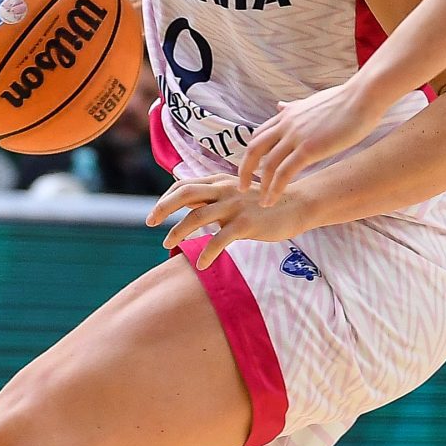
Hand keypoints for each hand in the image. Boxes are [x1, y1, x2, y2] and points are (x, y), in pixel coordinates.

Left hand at [147, 173, 312, 269]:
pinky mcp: (246, 223)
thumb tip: (186, 202)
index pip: (184, 184)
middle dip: (163, 207)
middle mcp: (224, 189)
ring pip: (197, 216)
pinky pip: (220, 239)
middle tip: (148, 222)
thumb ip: (212, 197)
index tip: (155, 213)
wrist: (297, 205)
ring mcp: (235, 205)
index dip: (165, 197)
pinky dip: (207, 252)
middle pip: (185, 193)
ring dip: (178, 231)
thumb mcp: (235, 194)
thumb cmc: (262, 204)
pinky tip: (201, 265)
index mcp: (219, 181)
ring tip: (167, 244)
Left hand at [235, 75, 391, 203]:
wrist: (363, 96)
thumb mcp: (311, 102)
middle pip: (254, 149)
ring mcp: (296, 136)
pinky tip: (273, 200)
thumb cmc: (345, 100)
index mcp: (287, 114)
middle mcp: (286, 124)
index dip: (253, 154)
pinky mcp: (309, 148)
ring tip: (262, 202)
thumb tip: (280, 105)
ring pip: (268, 164)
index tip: (251, 169)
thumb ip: (294, 108)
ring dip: (262, 185)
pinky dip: (275, 188)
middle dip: (245, 170)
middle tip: (243, 187)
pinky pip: (284, 172)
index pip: (260, 135)